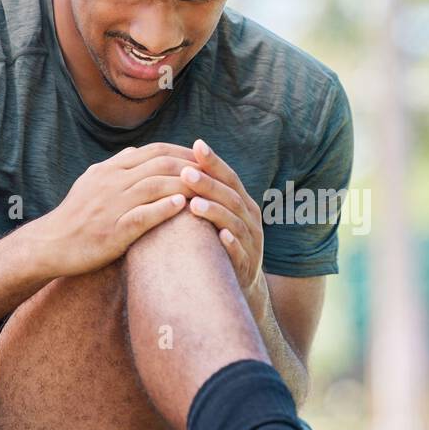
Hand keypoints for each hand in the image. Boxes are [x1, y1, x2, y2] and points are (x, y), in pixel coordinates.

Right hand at [30, 143, 196, 276]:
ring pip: (154, 186)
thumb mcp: (92, 182)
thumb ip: (116, 166)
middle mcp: (112, 182)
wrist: (50, 244)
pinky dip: (163, 209)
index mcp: (111, 169)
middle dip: (191, 166)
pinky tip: (183, 208)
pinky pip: (141, 215)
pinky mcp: (112, 230)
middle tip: (215, 173)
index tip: (205, 158)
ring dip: (184, 185)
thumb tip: (134, 150)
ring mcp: (112, 205)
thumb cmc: (75, 215)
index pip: (154, 151)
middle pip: (160, 164)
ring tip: (208, 189)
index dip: (182, 152)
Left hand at [181, 138, 265, 310]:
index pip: (229, 177)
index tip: (197, 145)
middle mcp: (250, 219)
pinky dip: (232, 243)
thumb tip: (177, 162)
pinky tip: (221, 236)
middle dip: (209, 184)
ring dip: (215, 212)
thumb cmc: (219, 243)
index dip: (214, 162)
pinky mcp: (247, 265)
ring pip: (235, 222)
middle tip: (186, 173)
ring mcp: (251, 242)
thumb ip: (206, 193)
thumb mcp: (218, 215)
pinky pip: (240, 252)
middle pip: (231, 196)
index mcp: (243, 203)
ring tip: (194, 204)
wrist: (240, 284)